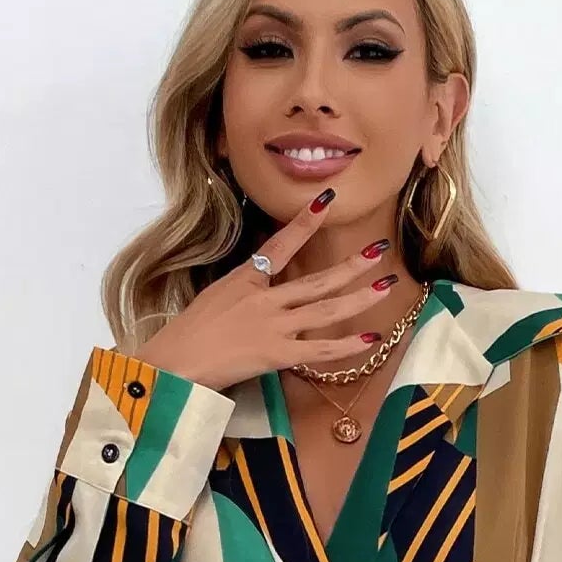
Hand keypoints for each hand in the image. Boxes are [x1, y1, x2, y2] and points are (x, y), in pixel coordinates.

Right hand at [132, 195, 395, 392]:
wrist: (174, 362)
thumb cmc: (189, 333)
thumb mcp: (216, 294)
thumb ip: (245, 284)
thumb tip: (265, 271)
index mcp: (247, 279)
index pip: (281, 244)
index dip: (306, 222)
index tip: (327, 199)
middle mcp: (265, 299)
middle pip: (317, 280)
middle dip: (353, 265)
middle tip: (381, 250)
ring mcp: (273, 327)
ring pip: (326, 310)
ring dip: (359, 297)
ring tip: (386, 285)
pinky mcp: (276, 355)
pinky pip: (320, 351)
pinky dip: (347, 346)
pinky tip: (370, 337)